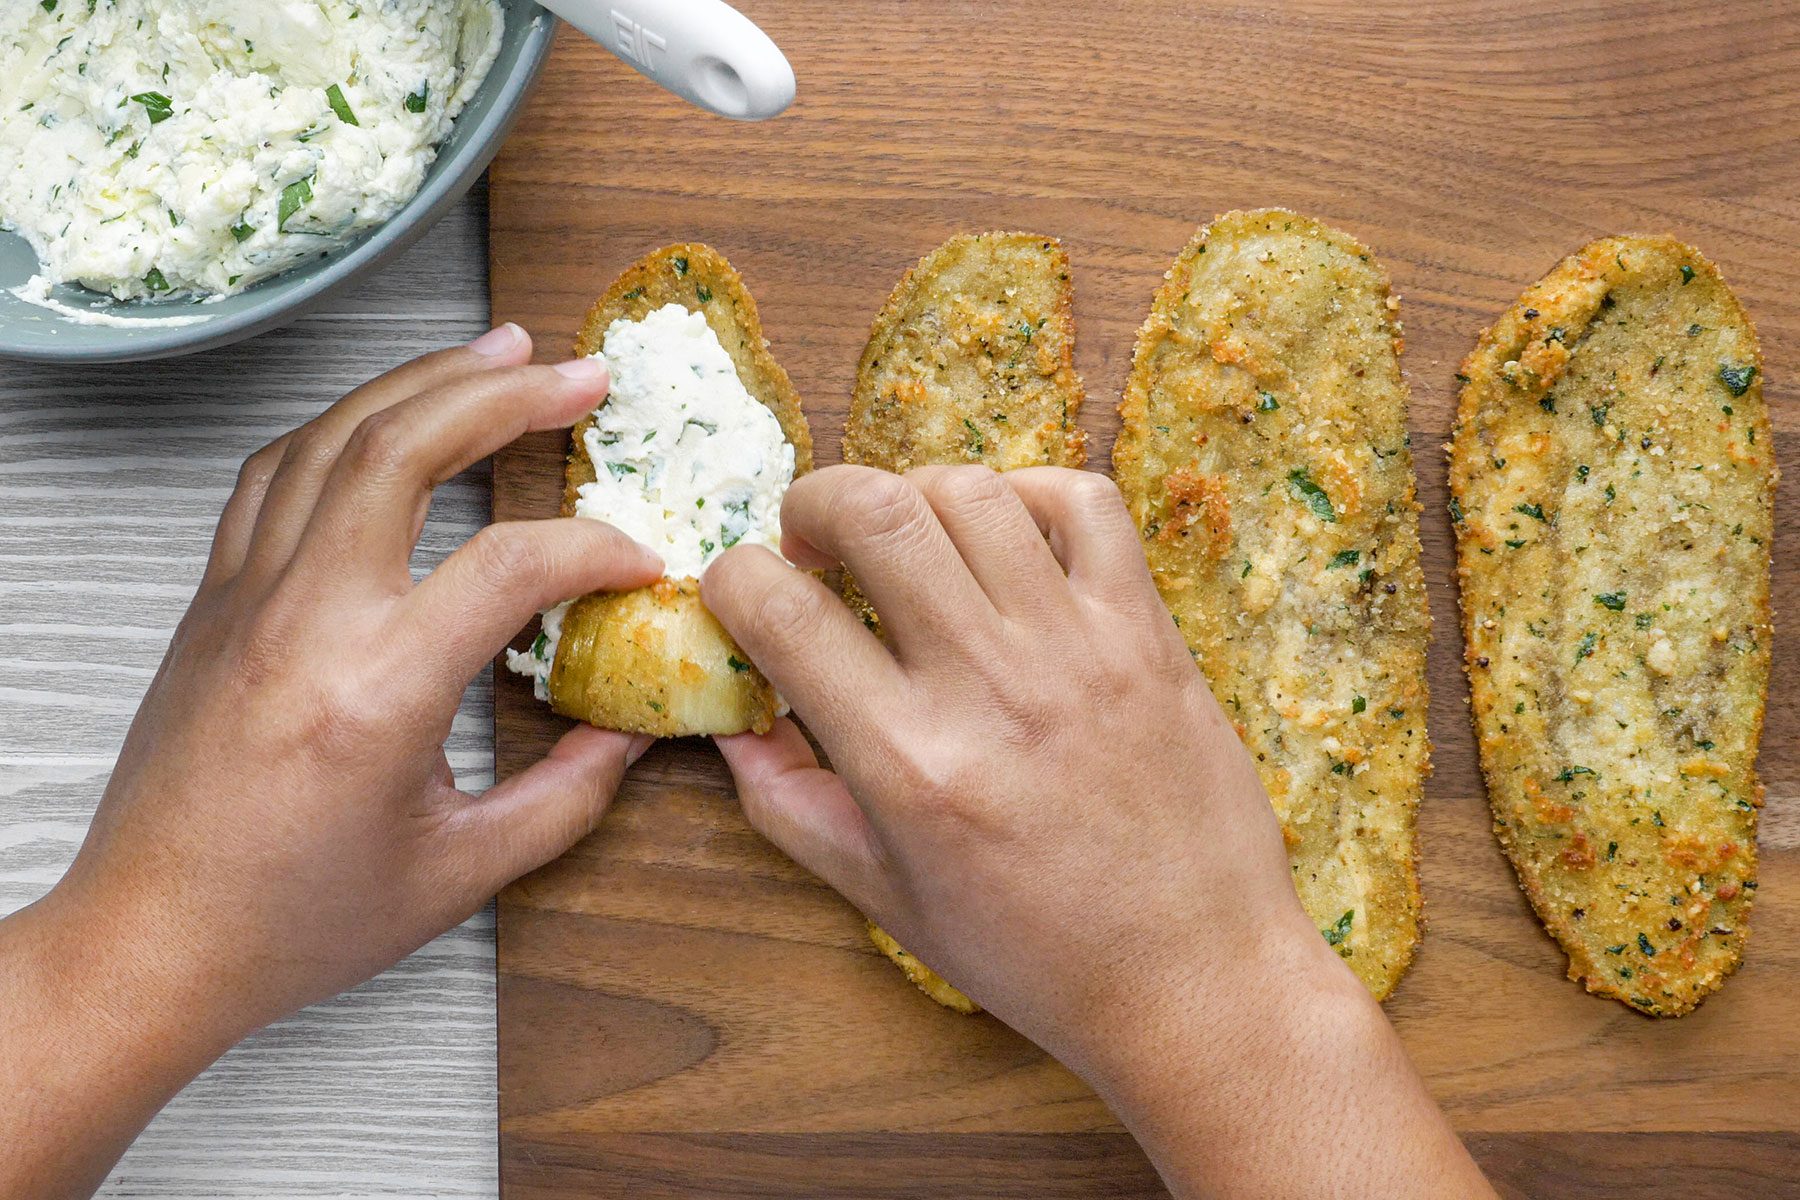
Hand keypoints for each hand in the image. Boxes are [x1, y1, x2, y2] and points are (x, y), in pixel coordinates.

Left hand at [0, 324, 661, 1199]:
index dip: (595, 549)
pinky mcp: (216, 598)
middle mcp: (305, 618)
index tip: (641, 564)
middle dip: (504, 393)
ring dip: (424, 380)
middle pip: (406, 449)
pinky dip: (342, 424)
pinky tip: (388, 415)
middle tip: (580, 373)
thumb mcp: (458, 875)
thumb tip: (631, 735)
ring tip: (500, 352)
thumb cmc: (296, 921)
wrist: (152, 941)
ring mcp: (247, 596)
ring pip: (334, 437)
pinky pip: (274, 473)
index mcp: (376, 690)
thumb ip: (565, 798)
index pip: (509, 565)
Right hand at [703, 464, 1491, 1198]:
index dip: (733, 580)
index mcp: (906, 761)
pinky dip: (1028, 493)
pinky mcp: (1149, 632)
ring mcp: (1078, 647)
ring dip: (914, 497)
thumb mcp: (885, 899)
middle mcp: (989, 685)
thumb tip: (735, 719)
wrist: (1195, 980)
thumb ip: (791, 803)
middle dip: (812, 501)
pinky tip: (1007, 541)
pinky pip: (1084, 503)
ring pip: (971, 490)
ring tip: (911, 546)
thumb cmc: (1037, 953)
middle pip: (872, 509)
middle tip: (814, 543)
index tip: (745, 595)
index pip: (778, 607)